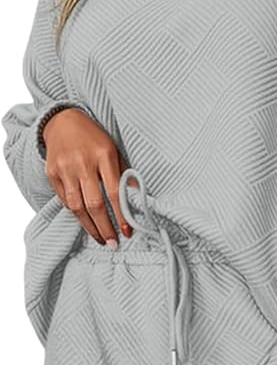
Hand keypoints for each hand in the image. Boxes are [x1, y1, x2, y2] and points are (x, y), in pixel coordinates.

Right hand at [42, 107, 131, 244]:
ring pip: (77, 207)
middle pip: (94, 204)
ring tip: (101, 239)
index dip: (121, 215)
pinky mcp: (52, 173)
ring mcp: (65, 168)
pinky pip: (65, 200)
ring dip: (90, 227)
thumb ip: (124, 174)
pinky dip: (76, 214)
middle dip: (105, 228)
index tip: (127, 232)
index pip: (114, 192)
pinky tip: (86, 222)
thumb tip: (136, 200)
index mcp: (103, 155)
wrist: (62, 120)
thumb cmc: (93, 138)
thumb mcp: (114, 150)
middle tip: (113, 244)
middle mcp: (82, 162)